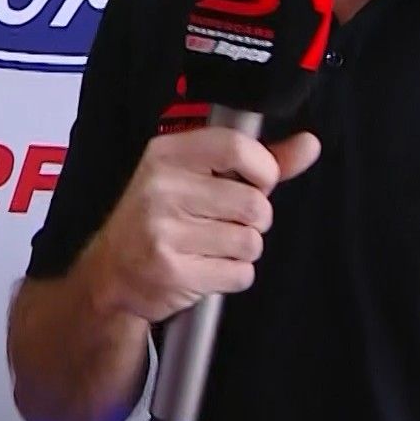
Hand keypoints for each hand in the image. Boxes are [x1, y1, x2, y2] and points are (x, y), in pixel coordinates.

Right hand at [79, 129, 318, 324]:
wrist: (110, 273)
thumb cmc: (160, 220)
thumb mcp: (196, 177)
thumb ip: (255, 161)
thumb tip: (309, 144)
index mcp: (166, 154)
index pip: (236, 146)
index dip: (262, 170)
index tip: (256, 184)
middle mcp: (161, 188)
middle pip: (253, 203)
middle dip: (254, 220)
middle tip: (225, 223)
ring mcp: (163, 230)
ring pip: (250, 242)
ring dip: (243, 251)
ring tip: (212, 247)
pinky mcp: (171, 270)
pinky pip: (239, 274)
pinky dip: (233, 276)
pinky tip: (207, 269)